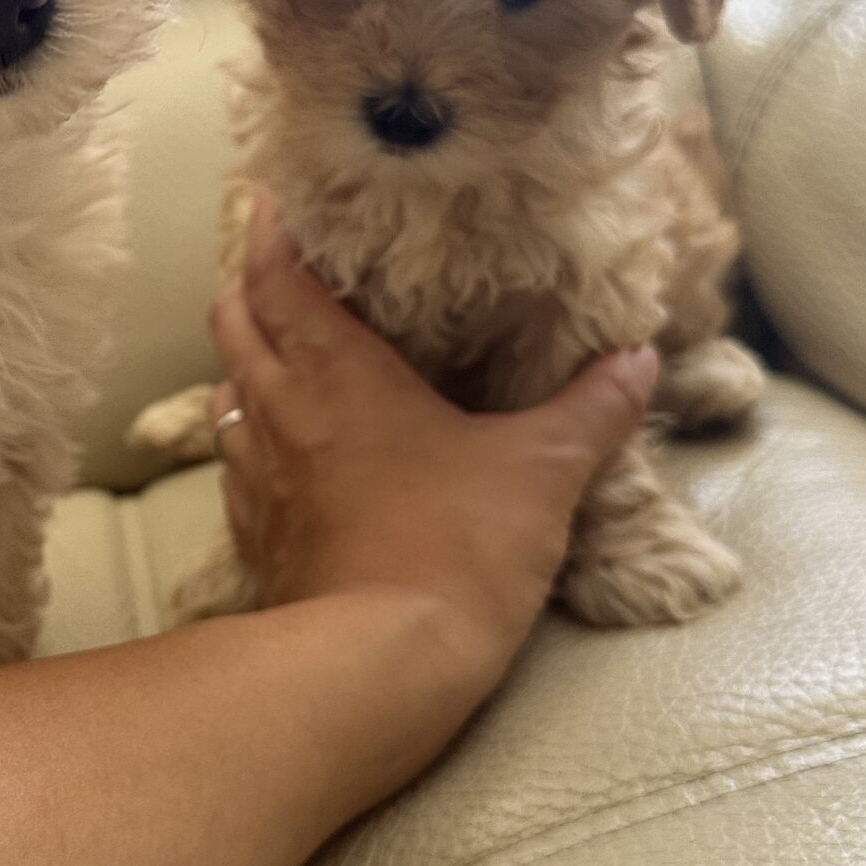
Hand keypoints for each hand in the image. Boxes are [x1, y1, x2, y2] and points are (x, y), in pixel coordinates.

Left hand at [210, 193, 657, 681]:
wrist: (379, 666)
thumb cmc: (455, 549)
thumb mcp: (542, 473)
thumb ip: (590, 411)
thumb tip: (636, 361)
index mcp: (336, 371)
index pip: (279, 277)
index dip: (272, 233)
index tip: (276, 199)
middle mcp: (281, 410)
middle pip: (236, 321)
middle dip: (248, 286)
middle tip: (278, 267)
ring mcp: (258, 477)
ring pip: (229, 392)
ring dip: (245, 362)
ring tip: (278, 350)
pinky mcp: (257, 536)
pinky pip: (238, 466)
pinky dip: (250, 438)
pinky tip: (282, 451)